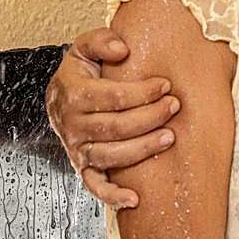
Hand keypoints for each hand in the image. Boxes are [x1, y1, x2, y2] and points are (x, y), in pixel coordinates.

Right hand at [45, 27, 179, 207]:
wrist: (64, 92)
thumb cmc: (83, 70)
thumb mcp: (87, 45)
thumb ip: (102, 40)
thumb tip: (121, 49)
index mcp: (73, 93)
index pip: (110, 96)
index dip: (140, 92)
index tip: (165, 85)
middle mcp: (71, 124)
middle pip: (113, 127)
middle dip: (148, 117)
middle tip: (174, 106)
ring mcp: (76, 147)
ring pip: (109, 155)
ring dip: (141, 149)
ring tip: (169, 137)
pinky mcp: (82, 165)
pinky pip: (94, 185)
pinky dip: (112, 195)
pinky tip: (134, 198)